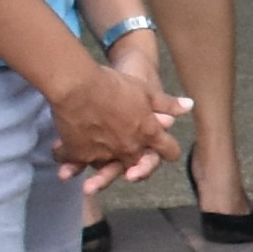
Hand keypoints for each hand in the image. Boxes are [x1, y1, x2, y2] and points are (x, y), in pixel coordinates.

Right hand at [48, 50, 176, 186]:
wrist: (78, 84)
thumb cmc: (114, 84)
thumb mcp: (146, 90)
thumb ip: (166, 104)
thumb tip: (189, 105)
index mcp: (148, 133)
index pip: (168, 150)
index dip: (168, 150)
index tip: (164, 149)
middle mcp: (128, 148)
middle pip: (135, 166)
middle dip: (133, 167)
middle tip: (128, 167)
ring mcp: (104, 154)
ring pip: (103, 166)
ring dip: (99, 166)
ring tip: (91, 166)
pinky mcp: (78, 153)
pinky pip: (75, 161)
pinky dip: (70, 158)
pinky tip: (63, 150)